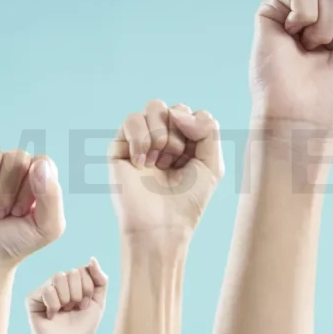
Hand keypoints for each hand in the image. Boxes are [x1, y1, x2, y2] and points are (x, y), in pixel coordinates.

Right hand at [0, 142, 65, 267]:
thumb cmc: (16, 241)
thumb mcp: (47, 228)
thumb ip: (52, 196)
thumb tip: (39, 164)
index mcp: (39, 175)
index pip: (41, 162)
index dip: (30, 188)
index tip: (20, 212)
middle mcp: (14, 165)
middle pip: (15, 157)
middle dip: (6, 192)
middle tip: (0, 214)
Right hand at [27, 258, 108, 333]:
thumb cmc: (83, 327)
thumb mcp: (98, 302)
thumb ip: (100, 279)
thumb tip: (92, 258)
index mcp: (74, 282)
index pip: (83, 269)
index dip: (88, 289)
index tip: (85, 305)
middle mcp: (59, 283)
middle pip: (72, 272)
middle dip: (79, 294)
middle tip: (74, 309)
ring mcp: (45, 289)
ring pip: (59, 277)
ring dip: (67, 299)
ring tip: (64, 311)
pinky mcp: (32, 299)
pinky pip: (47, 290)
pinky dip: (54, 305)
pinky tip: (52, 316)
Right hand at [109, 100, 223, 234]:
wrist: (161, 226)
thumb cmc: (187, 201)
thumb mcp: (212, 164)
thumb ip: (208, 129)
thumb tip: (176, 112)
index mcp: (185, 142)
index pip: (192, 114)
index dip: (196, 131)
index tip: (192, 158)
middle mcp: (163, 139)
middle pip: (174, 109)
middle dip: (179, 134)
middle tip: (174, 161)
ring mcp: (141, 141)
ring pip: (154, 107)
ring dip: (161, 135)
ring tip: (158, 162)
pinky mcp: (120, 147)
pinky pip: (132, 119)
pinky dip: (141, 138)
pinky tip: (142, 163)